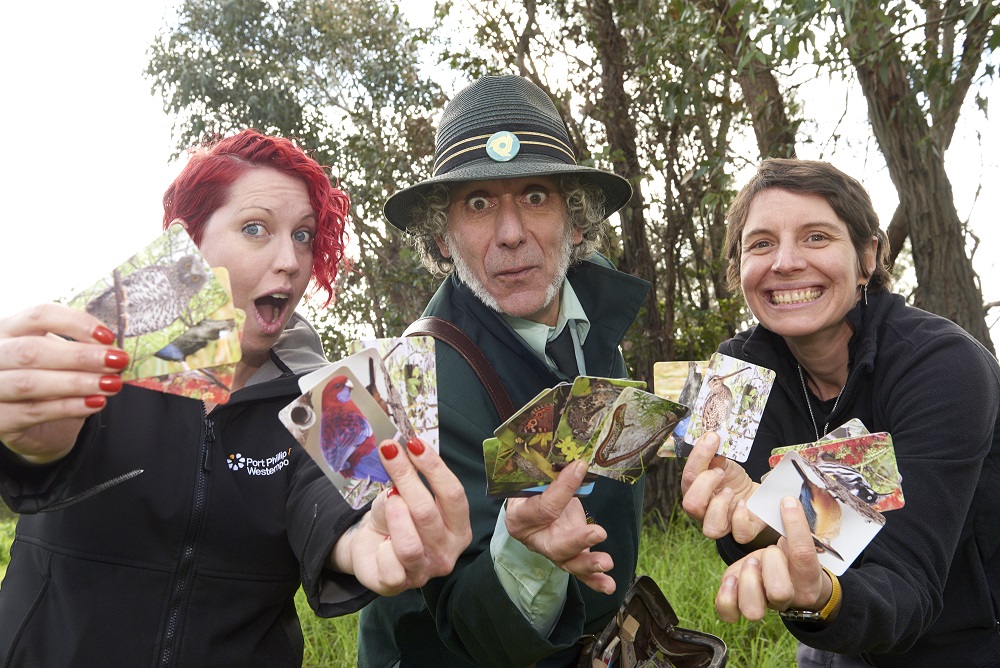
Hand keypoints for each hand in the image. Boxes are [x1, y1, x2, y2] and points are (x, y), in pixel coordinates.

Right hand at [0, 304, 127, 462]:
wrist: (40, 426)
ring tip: (111, 384)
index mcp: (9, 330)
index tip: (109, 336)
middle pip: (32, 350)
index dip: (76, 323)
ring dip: (77, 382)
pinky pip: (34, 411)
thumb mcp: (64, 359)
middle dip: (80, 356)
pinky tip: (96, 402)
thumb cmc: (52, 382)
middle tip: (117, 361)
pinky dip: (69, 406)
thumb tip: (113, 349)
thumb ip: (82, 349)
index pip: (39, 315)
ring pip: (30, 382)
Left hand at [332, 437, 471, 595]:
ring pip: (410, 544)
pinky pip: (390, 566)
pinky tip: (380, 540)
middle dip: (406, 478)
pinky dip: (381, 547)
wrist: (370, 547)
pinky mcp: (399, 586)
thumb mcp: (403, 493)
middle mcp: (448, 552)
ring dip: (395, 514)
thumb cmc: (395, 517)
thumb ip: (408, 476)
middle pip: (428, 512)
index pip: (453, 494)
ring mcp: (425, 571)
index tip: (414, 443)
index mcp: (459, 527)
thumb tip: (399, 448)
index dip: (433, 467)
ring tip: (388, 499)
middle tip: (388, 452)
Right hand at [505, 459, 614, 593]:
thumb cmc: (531, 488)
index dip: (561, 489)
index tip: (579, 467)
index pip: (543, 508)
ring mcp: (552, 550)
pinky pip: (580, 570)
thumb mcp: (535, 478)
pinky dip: (594, 579)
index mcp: (519, 518)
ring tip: (607, 564)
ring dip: (589, 565)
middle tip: (598, 533)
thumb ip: (552, 475)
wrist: (529, 502)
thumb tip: (578, 463)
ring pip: (569, 563)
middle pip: (555, 546)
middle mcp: (534, 540)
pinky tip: (609, 586)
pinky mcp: (568, 556)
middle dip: (578, 541)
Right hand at [680, 432, 765, 541]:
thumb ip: (712, 454)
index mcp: (694, 491)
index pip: (688, 477)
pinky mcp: (743, 531)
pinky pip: (739, 534)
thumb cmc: (733, 480)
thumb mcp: (722, 463)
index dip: (699, 457)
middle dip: (706, 483)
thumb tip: (710, 436)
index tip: (713, 439)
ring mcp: (723, 524)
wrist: (756, 494)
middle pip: (691, 505)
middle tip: (720, 472)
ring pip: (710, 528)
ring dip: (720, 505)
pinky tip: (744, 504)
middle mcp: (703, 512)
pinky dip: (741, 517)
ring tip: (730, 491)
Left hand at [715, 496, 834, 622]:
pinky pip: (728, 611)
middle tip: (764, 552)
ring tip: (749, 563)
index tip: (787, 502)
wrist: (790, 585)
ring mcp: (762, 603)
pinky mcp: (739, 605)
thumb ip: (794, 526)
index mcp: (806, 577)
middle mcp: (786, 596)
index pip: (803, 553)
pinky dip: (726, 596)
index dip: (795, 525)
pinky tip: (730, 579)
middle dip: (769, 566)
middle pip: (780, 592)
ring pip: (753, 608)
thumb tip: (788, 497)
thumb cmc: (791, 557)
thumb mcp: (797, 541)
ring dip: (747, 581)